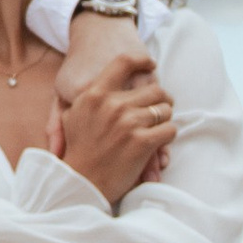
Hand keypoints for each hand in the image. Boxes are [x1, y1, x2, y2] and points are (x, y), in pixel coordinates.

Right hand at [54, 46, 175, 203]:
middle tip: (158, 108)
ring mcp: (128, 122)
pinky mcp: (141, 142)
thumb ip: (86, 97)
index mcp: (94, 94)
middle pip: (154, 89)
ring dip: (164, 119)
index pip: (124, 62)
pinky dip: (167, 137)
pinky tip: (158, 144)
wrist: (79, 183)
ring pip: (164, 109)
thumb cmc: (77, 150)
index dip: (141, 59)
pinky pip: (169, 130)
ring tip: (157, 128)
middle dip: (160, 100)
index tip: (149, 64)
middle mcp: (112, 104)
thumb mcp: (72, 116)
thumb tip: (98, 83)